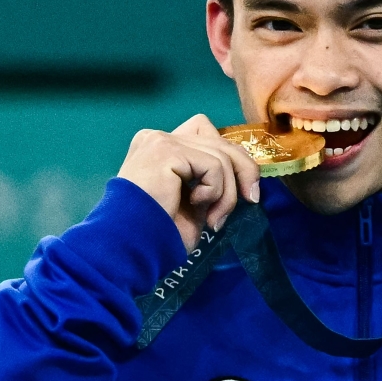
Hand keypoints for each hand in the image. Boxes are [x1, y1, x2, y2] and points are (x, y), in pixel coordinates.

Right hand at [117, 114, 259, 250]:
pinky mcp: (167, 150)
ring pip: (221, 156)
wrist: (130, 245)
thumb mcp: (194, 202)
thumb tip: (245, 179)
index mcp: (160, 148)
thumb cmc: (158, 232)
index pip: (208, 136)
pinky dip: (215, 190)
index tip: (245, 191)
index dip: (233, 159)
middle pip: (219, 140)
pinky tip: (196, 204)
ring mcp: (161, 141)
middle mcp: (158, 137)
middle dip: (243, 170)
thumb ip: (211, 181)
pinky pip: (213, 166)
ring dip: (226, 193)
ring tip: (213, 219)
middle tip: (251, 200)